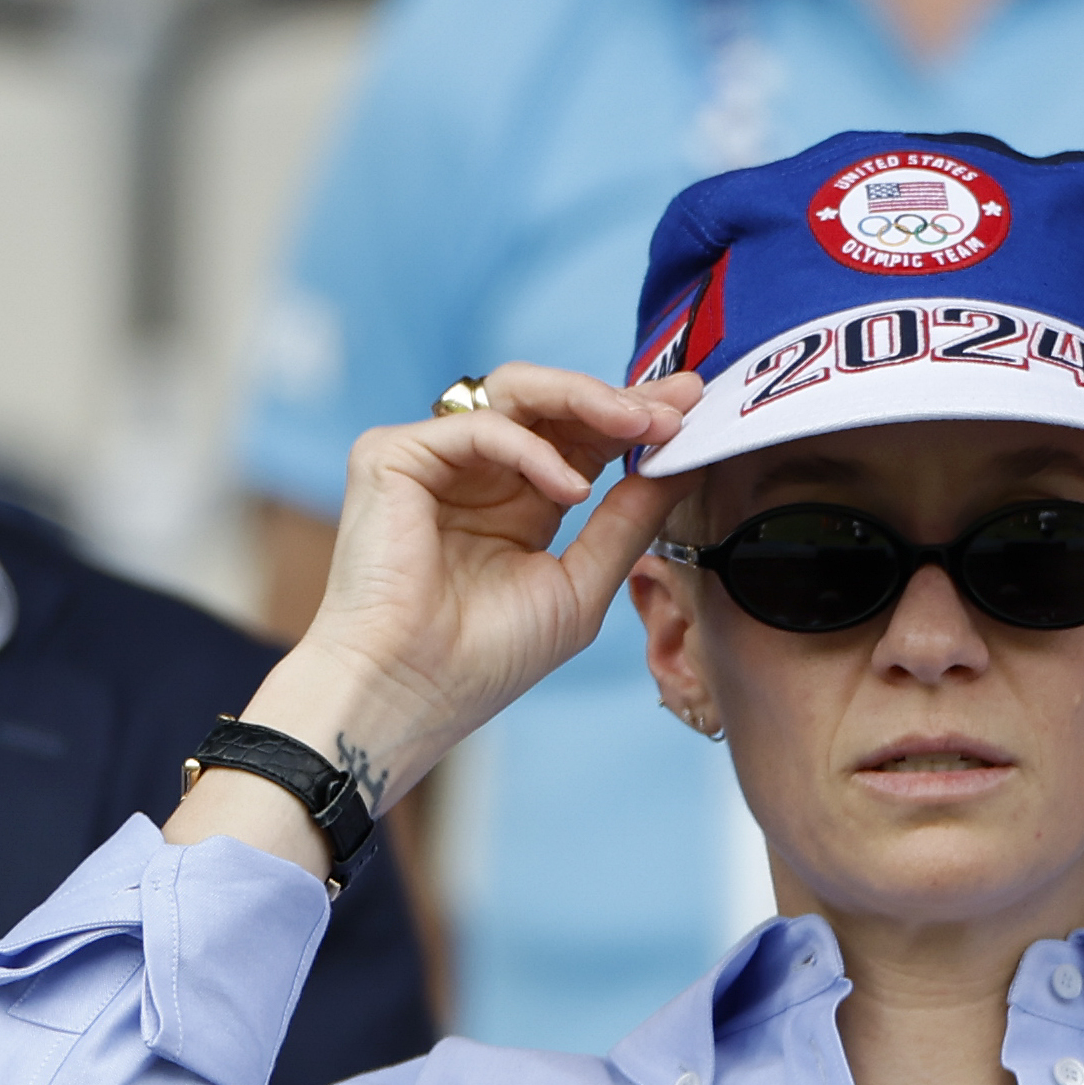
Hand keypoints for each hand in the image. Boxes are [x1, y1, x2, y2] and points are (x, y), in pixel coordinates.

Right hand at [192, 364, 695, 877]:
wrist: (410, 693)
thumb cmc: (484, 659)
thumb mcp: (580, 585)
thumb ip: (628, 522)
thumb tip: (686, 466)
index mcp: (518, 501)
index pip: (583, 439)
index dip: (636, 420)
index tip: (692, 408)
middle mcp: (477, 473)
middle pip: (554, 404)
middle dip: (620, 398)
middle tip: (678, 403)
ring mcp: (432, 460)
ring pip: (516, 391)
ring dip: (587, 401)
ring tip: (640, 426)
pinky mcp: (391, 457)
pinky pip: (477, 427)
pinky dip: (531, 450)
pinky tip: (572, 490)